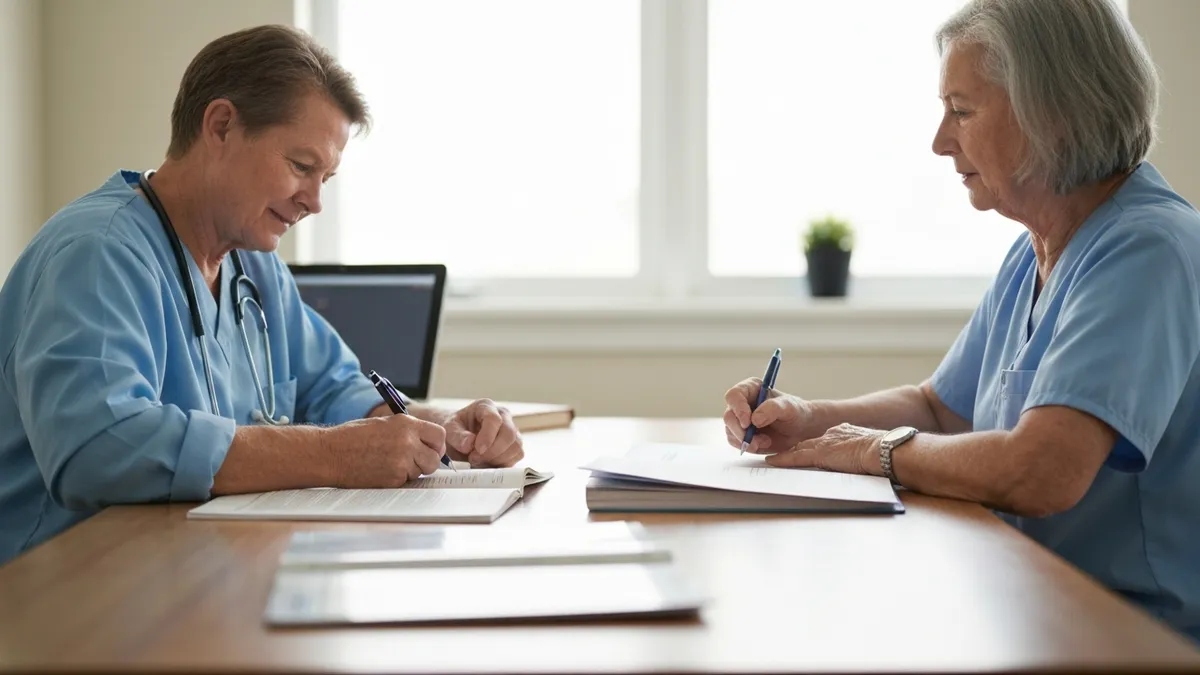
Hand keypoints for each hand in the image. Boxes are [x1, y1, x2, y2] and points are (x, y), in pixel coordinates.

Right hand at [329, 414, 446, 486]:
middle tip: (415, 460)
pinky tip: (381, 470)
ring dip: (411, 470)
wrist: (331, 453)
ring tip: (390, 462)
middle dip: (427, 461)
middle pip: (435, 458)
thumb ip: (408, 430)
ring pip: (421, 471)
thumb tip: (428, 442)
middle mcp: (408, 442)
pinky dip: (397, 478)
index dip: (436, 444)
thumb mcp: (386, 423)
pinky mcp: (393, 479)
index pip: (439, 435)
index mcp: (406, 424)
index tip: (431, 448)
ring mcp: (401, 462)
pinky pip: (406, 481)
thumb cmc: (353, 437)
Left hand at [443, 398, 523, 467]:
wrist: (459, 436)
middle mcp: (503, 416)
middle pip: (509, 434)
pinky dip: (503, 463)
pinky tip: (487, 463)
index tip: (477, 450)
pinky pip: (517, 456)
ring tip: (479, 461)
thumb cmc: (455, 429)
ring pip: (515, 447)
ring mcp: (512, 430)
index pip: (494, 419)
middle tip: (474, 458)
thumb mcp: (449, 430)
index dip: (487, 436)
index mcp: (486, 406)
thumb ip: (458, 436)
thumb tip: (469, 444)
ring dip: (497, 459)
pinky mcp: (514, 444)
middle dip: (493, 451)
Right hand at [723, 378, 825, 452]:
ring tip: (766, 441)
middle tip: (753, 440)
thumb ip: (772, 408)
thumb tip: (754, 419)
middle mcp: (741, 403)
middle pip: (729, 416)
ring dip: (746, 440)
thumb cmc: (795, 412)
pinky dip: (748, 446)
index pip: (734, 395)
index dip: (738, 408)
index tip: (747, 422)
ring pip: (730, 431)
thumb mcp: (789, 407)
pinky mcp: (741, 434)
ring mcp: (739, 420)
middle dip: (739, 430)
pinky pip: (736, 442)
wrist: (800, 429)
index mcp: (750, 389)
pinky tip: (763, 444)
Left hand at [764, 423, 885, 475]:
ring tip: (771, 459)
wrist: (885, 449)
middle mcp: (832, 435)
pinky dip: (782, 459)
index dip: (813, 446)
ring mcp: (825, 443)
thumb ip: (861, 454)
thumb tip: (863, 463)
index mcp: (844, 433)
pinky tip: (771, 461)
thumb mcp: (870, 451)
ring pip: (799, 449)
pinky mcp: (821, 454)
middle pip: (808, 443)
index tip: (807, 450)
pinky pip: (796, 457)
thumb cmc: (884, 453)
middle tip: (779, 455)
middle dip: (794, 449)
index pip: (823, 441)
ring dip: (785, 455)